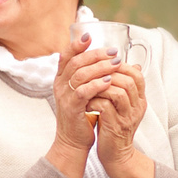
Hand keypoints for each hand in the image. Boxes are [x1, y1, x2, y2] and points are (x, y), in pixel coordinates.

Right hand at [47, 31, 125, 177]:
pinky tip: (108, 81)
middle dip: (95, 54)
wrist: (73, 141)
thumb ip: (97, 76)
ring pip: (80, 74)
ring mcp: (63, 96)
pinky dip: (96, 85)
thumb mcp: (87, 92)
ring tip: (115, 64)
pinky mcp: (70, 108)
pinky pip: (82, 92)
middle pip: (75, 62)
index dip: (76, 44)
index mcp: (62, 79)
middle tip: (113, 52)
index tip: (90, 36)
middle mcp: (60, 85)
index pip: (66, 56)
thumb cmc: (83, 116)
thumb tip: (118, 60)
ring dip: (99, 67)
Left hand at [90, 63, 146, 161]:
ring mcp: (127, 117)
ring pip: (118, 92)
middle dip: (108, 74)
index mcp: (139, 100)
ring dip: (99, 87)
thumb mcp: (122, 105)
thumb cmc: (115, 126)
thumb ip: (122, 87)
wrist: (116, 154)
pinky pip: (105, 106)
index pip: (136, 75)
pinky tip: (86, 102)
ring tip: (88, 87)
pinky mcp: (116, 126)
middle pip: (128, 81)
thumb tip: (125, 66)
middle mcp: (137, 107)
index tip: (103, 64)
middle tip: (92, 74)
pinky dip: (94, 101)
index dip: (120, 66)